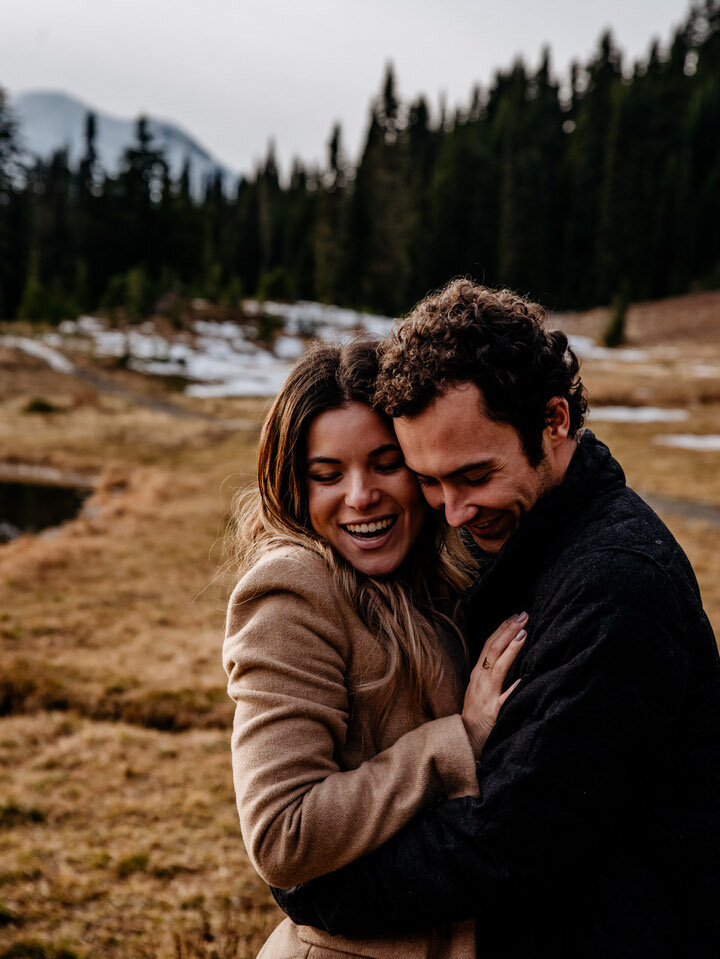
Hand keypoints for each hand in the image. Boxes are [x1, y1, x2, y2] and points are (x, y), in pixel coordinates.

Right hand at [461, 613, 526, 758]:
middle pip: (492, 649)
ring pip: (497, 666)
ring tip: (523, 633)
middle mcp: (480, 680)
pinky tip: (526, 677)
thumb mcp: (481, 686)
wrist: (466, 737)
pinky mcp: (494, 711)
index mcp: (478, 673)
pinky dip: (515, 686)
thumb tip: (508, 651)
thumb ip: (492, 670)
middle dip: (508, 630)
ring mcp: (486, 694)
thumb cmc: (477, 711)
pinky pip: (506, 697)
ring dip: (511, 648)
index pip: (489, 644)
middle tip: (523, 615)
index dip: (502, 628)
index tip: (516, 615)